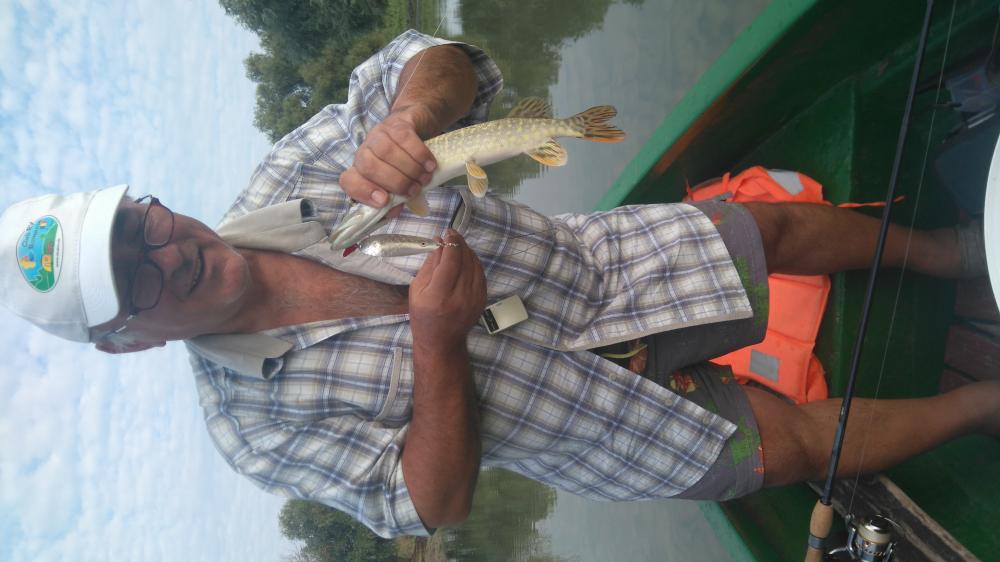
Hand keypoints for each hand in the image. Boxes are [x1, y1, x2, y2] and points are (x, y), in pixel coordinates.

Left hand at [340, 108, 437, 212]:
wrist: (417, 125)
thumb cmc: (406, 161)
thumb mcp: (400, 183)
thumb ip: (395, 198)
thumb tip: (392, 211)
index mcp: (361, 170)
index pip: (349, 181)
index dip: (363, 192)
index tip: (384, 201)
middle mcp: (365, 150)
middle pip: (368, 166)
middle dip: (394, 182)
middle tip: (413, 190)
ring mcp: (379, 134)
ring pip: (386, 152)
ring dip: (409, 169)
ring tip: (424, 179)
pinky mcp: (397, 123)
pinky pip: (404, 138)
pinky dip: (419, 155)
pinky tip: (430, 165)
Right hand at [409, 230, 485, 351]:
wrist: (441, 342)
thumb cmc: (423, 316)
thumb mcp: (417, 289)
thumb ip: (430, 264)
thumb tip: (439, 242)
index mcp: (440, 295)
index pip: (451, 260)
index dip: (451, 242)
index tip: (448, 231)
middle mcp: (460, 297)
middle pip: (465, 260)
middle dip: (459, 243)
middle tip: (452, 235)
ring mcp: (475, 299)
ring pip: (476, 265)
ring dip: (467, 251)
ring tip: (457, 245)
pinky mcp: (482, 300)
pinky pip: (481, 274)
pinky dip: (474, 262)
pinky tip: (465, 259)